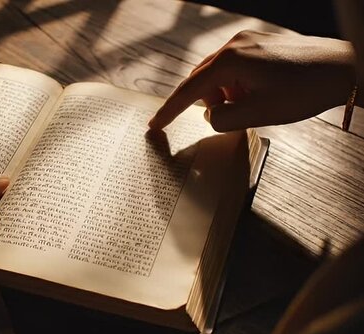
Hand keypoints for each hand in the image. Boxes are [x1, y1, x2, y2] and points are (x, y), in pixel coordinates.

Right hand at [148, 30, 356, 131]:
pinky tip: (258, 93)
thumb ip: (223, 119)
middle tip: (226, 117)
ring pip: (218, 74)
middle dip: (207, 102)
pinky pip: (234, 68)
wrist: (344, 69)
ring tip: (252, 105)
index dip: (169, 111)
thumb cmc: (306, 89)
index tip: (154, 126)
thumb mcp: (259, 114)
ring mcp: (246, 41)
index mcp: (230, 61)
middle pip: (201, 80)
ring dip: (225, 95)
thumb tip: (209, 115)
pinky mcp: (259, 44)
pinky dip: (236, 86)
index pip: (189, 90)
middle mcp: (233, 45)